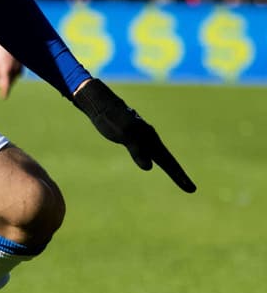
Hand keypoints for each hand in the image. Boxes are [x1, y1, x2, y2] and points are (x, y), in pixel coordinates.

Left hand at [0, 43, 22, 98]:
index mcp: (6, 71)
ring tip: (5, 73)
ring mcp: (20, 66)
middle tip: (2, 87)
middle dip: (5, 84)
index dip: (4, 92)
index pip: (5, 86)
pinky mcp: (24, 62)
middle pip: (10, 81)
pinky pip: (18, 71)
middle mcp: (15, 70)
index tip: (3, 98)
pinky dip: (13, 71)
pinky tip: (11, 67)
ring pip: (15, 76)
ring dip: (10, 77)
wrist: (11, 36)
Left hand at [72, 79, 195, 191]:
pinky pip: (146, 151)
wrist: (102, 104)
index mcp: (150, 139)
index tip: (191, 189)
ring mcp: (142, 137)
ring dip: (168, 168)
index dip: (179, 176)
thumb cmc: (112, 119)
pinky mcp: (132, 136)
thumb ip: (137, 150)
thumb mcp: (124, 134)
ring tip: (179, 179)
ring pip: (158, 155)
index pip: (168, 161)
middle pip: (167, 160)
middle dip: (178, 175)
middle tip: (191, 189)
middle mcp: (150, 138)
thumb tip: (148, 167)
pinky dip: (151, 159)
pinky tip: (150, 162)